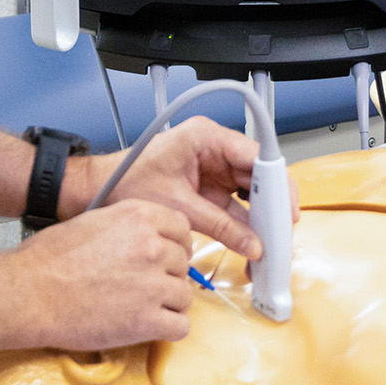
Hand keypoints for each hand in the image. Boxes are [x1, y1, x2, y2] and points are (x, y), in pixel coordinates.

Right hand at [16, 199, 193, 348]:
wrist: (30, 292)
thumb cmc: (51, 258)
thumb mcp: (95, 221)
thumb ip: (130, 228)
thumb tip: (152, 240)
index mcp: (139, 217)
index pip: (183, 229)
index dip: (175, 245)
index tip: (166, 257)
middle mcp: (153, 246)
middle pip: (183, 264)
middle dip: (167, 276)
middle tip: (143, 286)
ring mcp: (153, 284)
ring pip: (184, 296)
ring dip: (167, 304)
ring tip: (139, 307)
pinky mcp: (148, 321)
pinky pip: (180, 327)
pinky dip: (167, 329)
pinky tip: (146, 325)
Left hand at [71, 118, 299, 259]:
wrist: (100, 187)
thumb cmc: (126, 181)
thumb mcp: (177, 206)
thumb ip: (219, 225)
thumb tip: (253, 245)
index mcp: (206, 137)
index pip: (256, 156)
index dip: (276, 184)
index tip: (285, 211)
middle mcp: (215, 148)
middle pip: (259, 175)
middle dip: (273, 207)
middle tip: (282, 236)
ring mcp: (214, 168)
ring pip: (252, 193)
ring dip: (262, 220)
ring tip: (271, 247)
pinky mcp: (210, 187)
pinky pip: (238, 206)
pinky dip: (247, 225)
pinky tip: (254, 244)